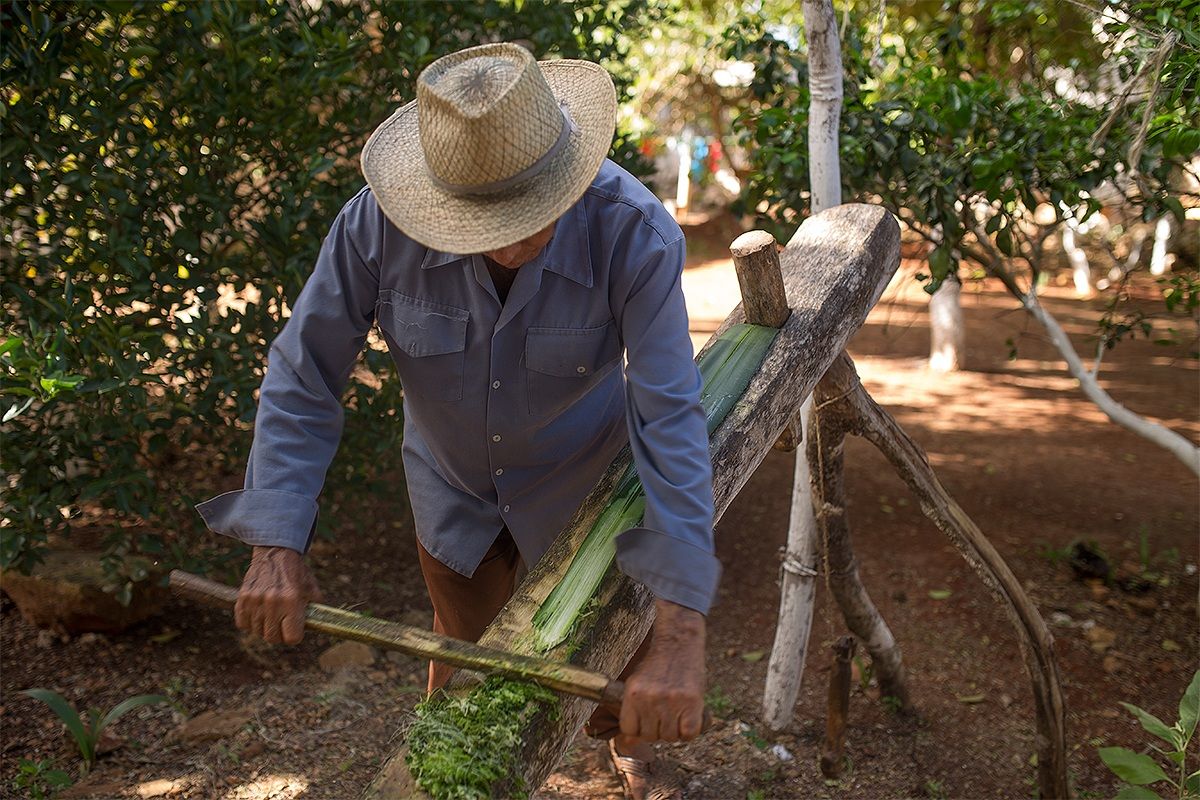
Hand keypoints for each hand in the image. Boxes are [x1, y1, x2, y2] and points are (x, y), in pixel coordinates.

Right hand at [235, 546, 322, 644]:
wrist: (275, 552)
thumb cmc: (296, 572)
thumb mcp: (311, 588)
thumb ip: (313, 610)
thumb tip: (314, 627)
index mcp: (292, 600)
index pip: (292, 637)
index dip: (295, 636)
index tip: (295, 630)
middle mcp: (272, 602)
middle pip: (273, 638)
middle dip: (280, 634)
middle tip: (283, 624)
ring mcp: (255, 600)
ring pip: (258, 632)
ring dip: (265, 628)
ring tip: (272, 615)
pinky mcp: (242, 598)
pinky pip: (243, 624)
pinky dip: (250, 623)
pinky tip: (259, 613)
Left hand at [619, 599, 706, 741]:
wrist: (678, 641)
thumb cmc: (657, 665)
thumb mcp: (637, 684)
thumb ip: (633, 713)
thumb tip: (628, 745)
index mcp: (633, 695)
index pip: (630, 731)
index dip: (640, 728)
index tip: (648, 719)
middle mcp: (649, 699)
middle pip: (651, 736)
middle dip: (658, 729)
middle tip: (666, 713)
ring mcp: (671, 701)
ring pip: (670, 737)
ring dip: (675, 730)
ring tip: (678, 712)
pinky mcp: (692, 702)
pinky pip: (689, 733)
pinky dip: (690, 730)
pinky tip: (689, 717)